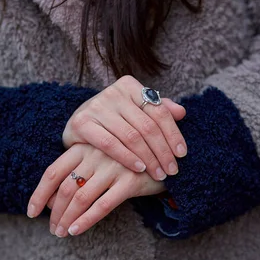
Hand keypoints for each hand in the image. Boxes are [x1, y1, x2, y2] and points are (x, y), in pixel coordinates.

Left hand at [27, 143, 165, 236]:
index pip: (53, 172)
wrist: (165, 152)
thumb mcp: (101, 156)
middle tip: (52, 229)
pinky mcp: (130, 181)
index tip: (32, 212)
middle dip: (55, 213)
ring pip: (81, 198)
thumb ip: (79, 172)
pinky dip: (87, 220)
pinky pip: (103, 205)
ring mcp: (113, 167)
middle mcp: (96, 155)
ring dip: (68, 219)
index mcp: (85, 147)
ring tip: (62, 233)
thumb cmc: (127, 158)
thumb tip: (53, 200)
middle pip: (65, 188)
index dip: (39, 194)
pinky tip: (77, 230)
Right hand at [62, 75, 186, 181]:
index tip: (182, 154)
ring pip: (131, 136)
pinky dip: (127, 158)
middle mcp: (112, 92)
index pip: (159, 111)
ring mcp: (96, 106)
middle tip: (172, 170)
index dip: (173, 134)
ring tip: (158, 173)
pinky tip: (139, 169)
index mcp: (129, 85)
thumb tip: (182, 112)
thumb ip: (158, 109)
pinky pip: (110, 144)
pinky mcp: (81, 123)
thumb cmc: (113, 120)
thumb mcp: (136, 111)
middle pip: (147, 126)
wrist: (77, 125)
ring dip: (148, 158)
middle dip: (162, 151)